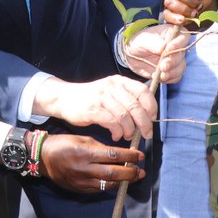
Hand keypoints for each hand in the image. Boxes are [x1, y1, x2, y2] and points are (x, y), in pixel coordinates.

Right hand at [33, 76, 157, 140]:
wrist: (65, 97)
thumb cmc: (92, 98)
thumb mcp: (111, 91)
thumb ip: (127, 99)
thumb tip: (148, 116)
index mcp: (119, 81)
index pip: (143, 91)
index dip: (151, 106)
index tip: (152, 118)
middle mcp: (112, 87)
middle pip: (136, 106)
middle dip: (144, 124)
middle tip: (145, 134)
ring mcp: (101, 97)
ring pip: (125, 116)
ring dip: (129, 130)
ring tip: (127, 135)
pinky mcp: (92, 109)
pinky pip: (112, 123)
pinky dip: (117, 132)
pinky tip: (115, 136)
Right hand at [38, 134, 143, 192]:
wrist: (42, 158)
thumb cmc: (63, 144)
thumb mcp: (82, 139)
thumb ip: (100, 147)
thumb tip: (120, 153)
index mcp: (85, 153)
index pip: (113, 155)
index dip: (129, 156)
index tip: (140, 155)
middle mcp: (84, 169)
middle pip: (114, 173)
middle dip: (131, 172)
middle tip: (141, 171)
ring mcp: (82, 181)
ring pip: (109, 184)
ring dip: (124, 181)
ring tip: (134, 177)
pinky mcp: (80, 189)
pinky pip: (100, 188)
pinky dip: (111, 185)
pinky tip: (118, 181)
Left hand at [121, 24, 188, 82]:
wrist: (131, 53)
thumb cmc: (139, 41)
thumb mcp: (144, 39)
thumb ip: (154, 43)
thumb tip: (163, 49)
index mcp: (173, 34)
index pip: (183, 37)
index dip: (178, 44)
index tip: (168, 49)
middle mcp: (177, 47)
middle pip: (182, 55)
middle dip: (173, 62)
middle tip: (163, 66)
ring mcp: (175, 60)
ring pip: (181, 68)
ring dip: (172, 73)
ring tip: (161, 75)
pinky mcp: (171, 71)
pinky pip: (176, 77)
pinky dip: (169, 79)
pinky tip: (159, 78)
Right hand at [162, 0, 215, 26]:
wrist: (201, 11)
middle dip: (190, 0)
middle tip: (199, 6)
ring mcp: (171, 1)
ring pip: (169, 2)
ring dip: (184, 9)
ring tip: (194, 14)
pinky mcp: (168, 13)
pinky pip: (166, 14)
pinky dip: (174, 18)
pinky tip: (183, 20)